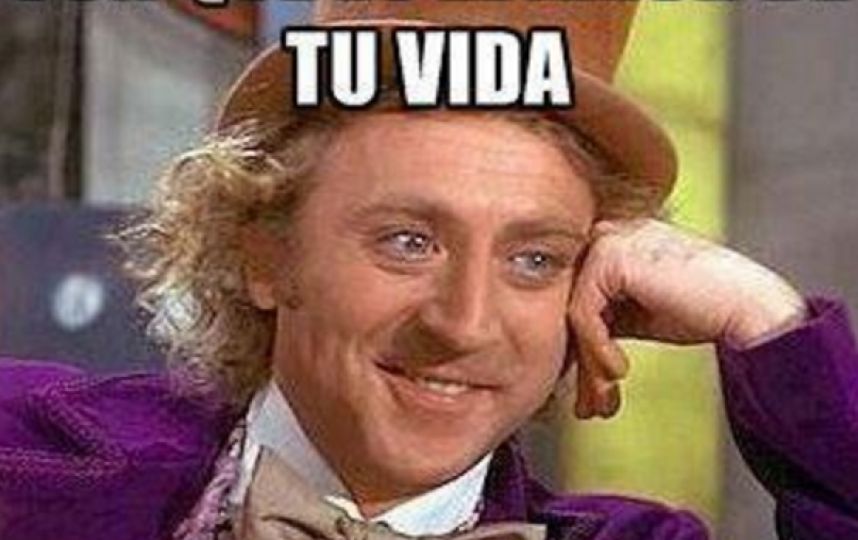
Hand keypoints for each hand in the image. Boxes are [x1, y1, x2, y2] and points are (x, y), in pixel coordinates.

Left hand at [567, 219, 806, 418]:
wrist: (747, 306)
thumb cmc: (704, 311)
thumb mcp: (639, 314)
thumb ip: (604, 317)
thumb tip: (567, 351)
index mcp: (615, 242)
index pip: (579, 299)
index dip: (583, 350)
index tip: (593, 391)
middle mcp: (608, 233)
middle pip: (571, 306)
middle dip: (581, 362)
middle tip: (591, 406)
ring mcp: (608, 239)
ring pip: (573, 313)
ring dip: (589, 364)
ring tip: (605, 398)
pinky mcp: (609, 255)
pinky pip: (583, 312)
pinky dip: (596, 348)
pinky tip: (619, 370)